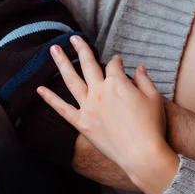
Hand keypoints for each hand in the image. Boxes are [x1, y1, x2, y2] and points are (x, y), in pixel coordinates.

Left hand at [37, 36, 178, 193]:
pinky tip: (40, 89)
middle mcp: (100, 91)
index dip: (118, 63)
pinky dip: (50, 99)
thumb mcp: (154, 98)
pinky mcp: (82, 124)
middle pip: (88, 64)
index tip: (119, 64)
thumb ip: (145, 80)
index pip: (114, 65)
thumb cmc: (152, 126)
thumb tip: (139, 68)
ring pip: (71, 80)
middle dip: (81, 48)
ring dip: (61, 63)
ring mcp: (88, 107)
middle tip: (74, 38)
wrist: (142, 155)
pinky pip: (62, 109)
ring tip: (54, 49)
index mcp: (117, 82)